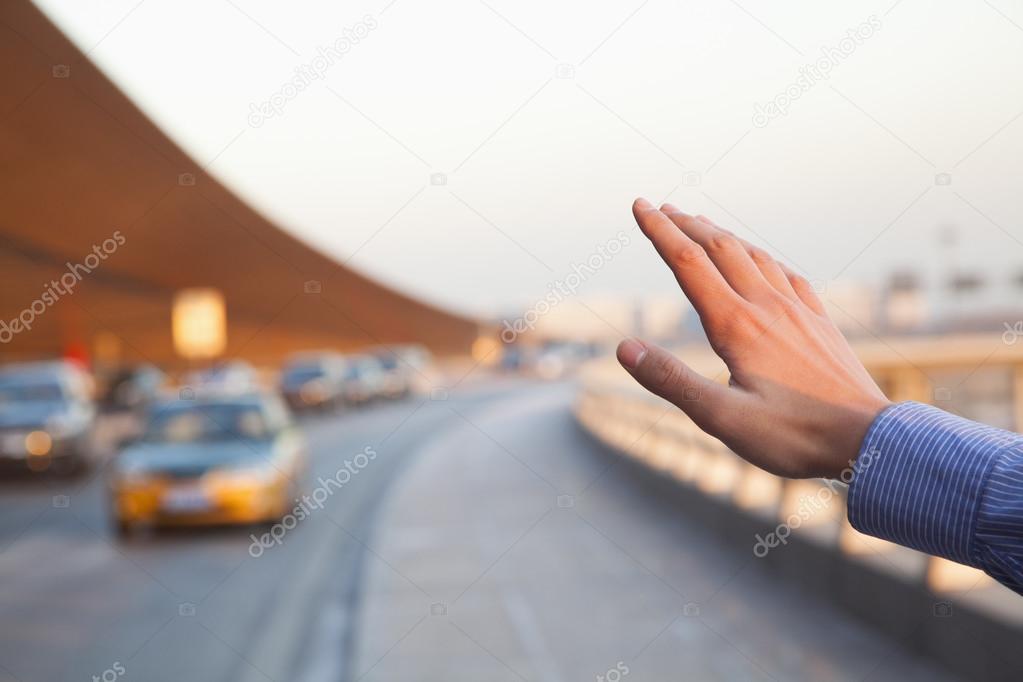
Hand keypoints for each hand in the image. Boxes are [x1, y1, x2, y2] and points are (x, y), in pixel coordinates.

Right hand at [616, 198, 890, 478]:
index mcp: (736, 325)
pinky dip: (761, 257)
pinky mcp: (819, 323)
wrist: (870, 439)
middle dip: (685, 224)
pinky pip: (786, 274)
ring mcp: (797, 311)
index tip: (639, 205)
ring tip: (700, 224)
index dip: (659, 231)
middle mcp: (766, 306)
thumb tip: (624, 348)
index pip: (688, 263)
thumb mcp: (723, 419)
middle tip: (659, 207)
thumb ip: (671, 381)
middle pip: (719, 248)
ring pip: (752, 256)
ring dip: (720, 235)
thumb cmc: (795, 436)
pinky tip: (762, 262)